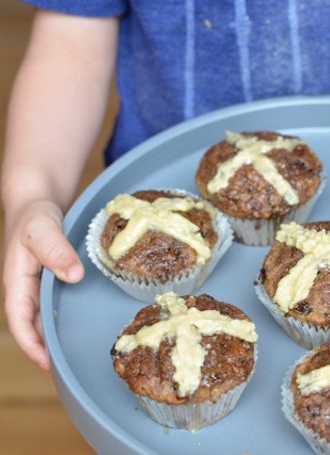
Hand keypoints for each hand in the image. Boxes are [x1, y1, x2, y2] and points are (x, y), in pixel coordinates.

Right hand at [3, 200, 83, 369]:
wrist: (36, 200)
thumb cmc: (34, 214)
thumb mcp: (43, 230)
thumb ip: (56, 252)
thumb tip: (73, 276)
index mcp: (16, 281)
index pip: (19, 320)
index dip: (30, 343)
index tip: (45, 362)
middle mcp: (24, 286)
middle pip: (31, 324)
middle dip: (43, 346)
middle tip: (65, 366)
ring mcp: (35, 283)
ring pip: (41, 315)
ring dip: (51, 333)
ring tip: (71, 350)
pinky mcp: (47, 277)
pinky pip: (51, 303)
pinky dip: (59, 314)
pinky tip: (74, 320)